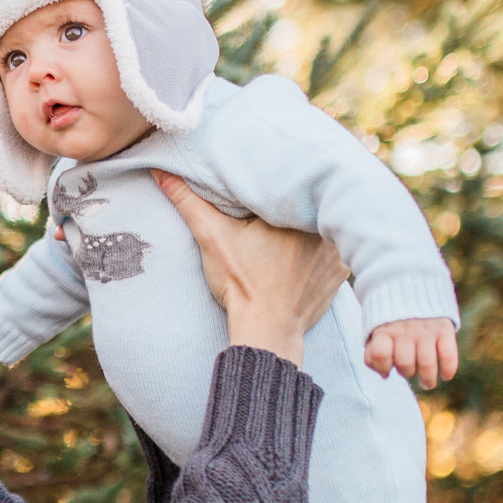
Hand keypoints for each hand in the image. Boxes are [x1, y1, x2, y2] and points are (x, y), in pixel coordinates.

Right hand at [152, 171, 348, 365]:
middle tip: (273, 210)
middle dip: (292, 205)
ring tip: (289, 234)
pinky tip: (302, 258)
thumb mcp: (212, 237)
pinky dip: (319, 252)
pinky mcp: (340, 273)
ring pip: (322, 227)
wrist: (266, 331)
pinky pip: (333, 251)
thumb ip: (188, 200)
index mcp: (296, 210)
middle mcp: (325, 227)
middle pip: (308, 205)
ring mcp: (337, 252)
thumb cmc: (240, 284)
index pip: (287, 185)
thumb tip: (162, 171)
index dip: (274, 184)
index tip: (262, 188)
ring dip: (310, 227)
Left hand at [364, 317, 458, 388]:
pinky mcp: (444, 329)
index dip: (383, 367)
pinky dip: (448, 370)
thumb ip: (374, 353)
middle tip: (409, 371)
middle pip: (405, 363)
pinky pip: (448, 355)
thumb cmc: (392, 322)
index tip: (388, 370)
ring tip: (427, 383)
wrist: (414, 289)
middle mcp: (405, 330)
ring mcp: (425, 330)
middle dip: (407, 373)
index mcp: (384, 330)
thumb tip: (385, 375)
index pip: (380, 354)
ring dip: (428, 380)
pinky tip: (445, 376)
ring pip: (426, 364)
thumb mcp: (377, 332)